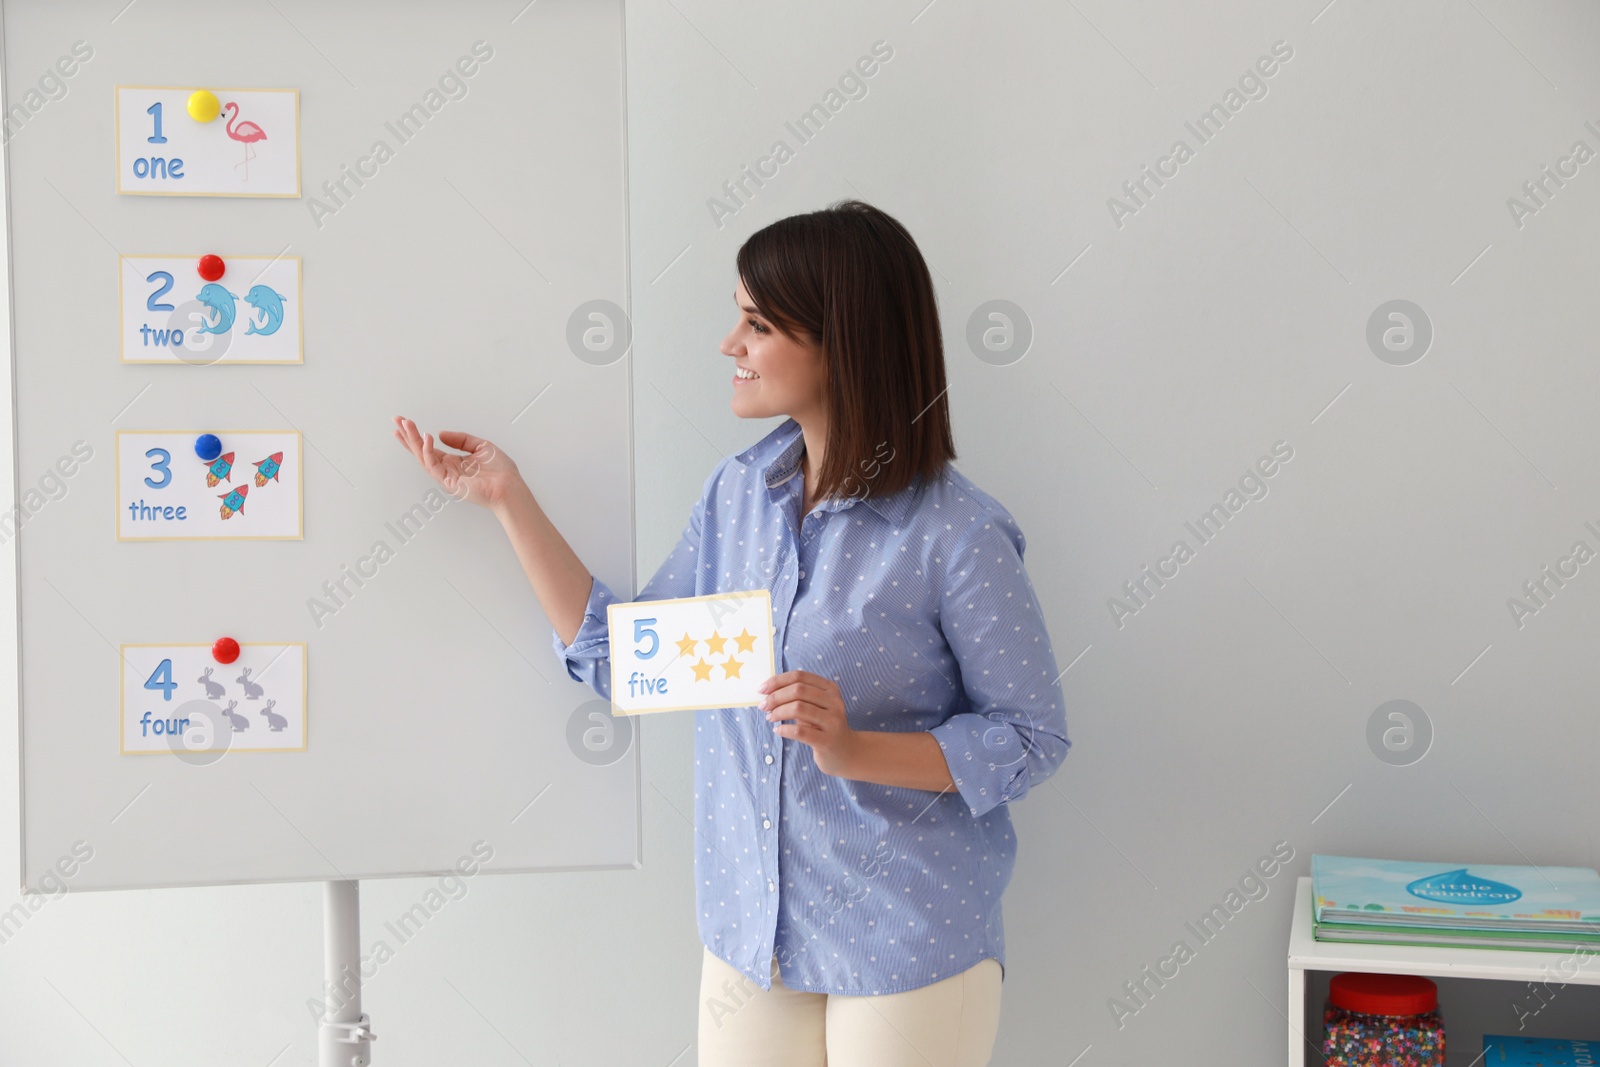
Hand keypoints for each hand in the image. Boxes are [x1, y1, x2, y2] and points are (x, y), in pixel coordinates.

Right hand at [392, 416, 524, 511]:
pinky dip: (428, 451)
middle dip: (408, 436)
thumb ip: (460, 439)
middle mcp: (447, 469)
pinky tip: (426, 439)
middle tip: (396, 421)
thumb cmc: (500, 471)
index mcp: (454, 462)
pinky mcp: (449, 482)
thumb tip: (440, 434)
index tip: (404, 423)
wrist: (509, 486)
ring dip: (413, 440)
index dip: (416, 436)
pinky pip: (433, 465)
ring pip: (423, 457)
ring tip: (406, 426)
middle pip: (421, 451)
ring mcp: (446, 476)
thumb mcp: (480, 446)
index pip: (429, 448)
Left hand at [759, 670, 861, 777]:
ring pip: (798, 708)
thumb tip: (768, 691)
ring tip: (770, 717)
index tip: (762, 689)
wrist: (846, 752)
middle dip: (775, 697)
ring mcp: (833, 721)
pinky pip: (799, 731)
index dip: (778, 681)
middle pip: (798, 690)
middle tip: (763, 706)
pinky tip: (778, 730)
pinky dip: (784, 729)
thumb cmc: (824, 726)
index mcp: (830, 689)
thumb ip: (798, 696)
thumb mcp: (815, 707)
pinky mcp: (827, 740)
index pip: (800, 676)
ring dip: (778, 712)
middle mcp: (834, 702)